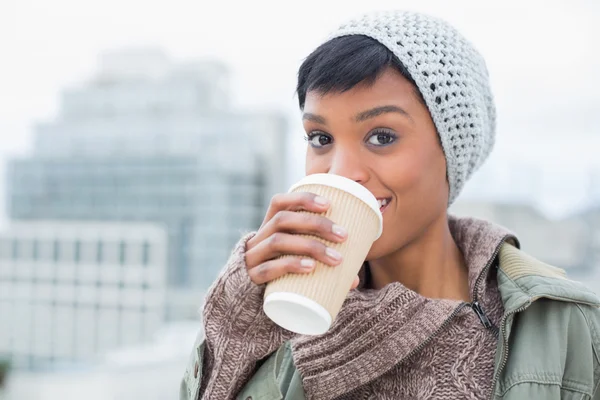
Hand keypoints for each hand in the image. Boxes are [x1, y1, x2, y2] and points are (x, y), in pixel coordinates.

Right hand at [245, 192, 359, 288]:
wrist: (244, 306)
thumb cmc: (278, 280)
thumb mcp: (294, 264)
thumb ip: (321, 267)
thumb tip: (354, 280)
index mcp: (268, 229)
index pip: (279, 203)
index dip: (302, 199)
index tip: (329, 204)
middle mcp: (258, 239)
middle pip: (283, 220)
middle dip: (316, 224)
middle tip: (343, 236)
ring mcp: (252, 258)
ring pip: (277, 242)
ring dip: (310, 246)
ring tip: (336, 259)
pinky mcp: (251, 279)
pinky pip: (268, 269)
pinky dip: (291, 265)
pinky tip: (310, 268)